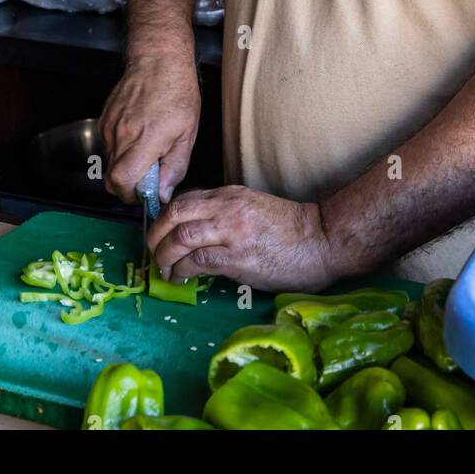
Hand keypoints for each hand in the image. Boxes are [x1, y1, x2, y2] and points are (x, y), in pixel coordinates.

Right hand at [100, 53, 199, 204]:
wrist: (158, 59)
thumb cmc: (178, 91)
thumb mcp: (188, 133)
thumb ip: (175, 167)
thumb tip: (162, 193)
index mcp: (145, 139)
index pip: (121, 180)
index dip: (130, 195)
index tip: (144, 194)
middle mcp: (123, 133)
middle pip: (111, 177)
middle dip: (127, 185)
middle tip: (147, 177)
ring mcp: (110, 125)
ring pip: (110, 162)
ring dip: (125, 165)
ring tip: (147, 148)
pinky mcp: (104, 118)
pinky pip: (108, 144)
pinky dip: (121, 148)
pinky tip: (138, 133)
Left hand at [146, 184, 334, 292]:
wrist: (321, 240)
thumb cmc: (290, 229)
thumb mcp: (253, 208)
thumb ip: (225, 213)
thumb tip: (196, 230)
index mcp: (230, 195)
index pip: (184, 200)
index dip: (164, 218)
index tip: (159, 234)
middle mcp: (227, 208)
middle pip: (175, 214)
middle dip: (156, 234)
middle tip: (153, 252)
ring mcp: (232, 232)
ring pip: (181, 237)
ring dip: (165, 256)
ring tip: (164, 270)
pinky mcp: (238, 258)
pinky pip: (198, 261)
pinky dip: (182, 270)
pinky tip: (180, 278)